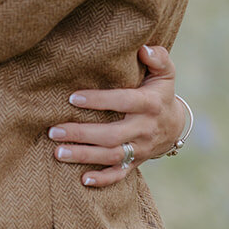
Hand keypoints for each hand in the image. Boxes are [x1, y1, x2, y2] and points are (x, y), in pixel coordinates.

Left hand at [48, 43, 182, 187]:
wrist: (174, 124)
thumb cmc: (160, 92)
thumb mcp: (165, 73)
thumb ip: (158, 58)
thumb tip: (144, 48)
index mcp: (150, 104)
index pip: (124, 102)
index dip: (100, 100)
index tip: (72, 98)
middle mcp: (145, 129)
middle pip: (112, 135)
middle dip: (82, 134)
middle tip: (54, 130)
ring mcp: (141, 149)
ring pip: (112, 156)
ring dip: (84, 156)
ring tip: (57, 152)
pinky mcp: (136, 163)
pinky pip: (120, 175)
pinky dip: (103, 180)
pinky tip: (83, 180)